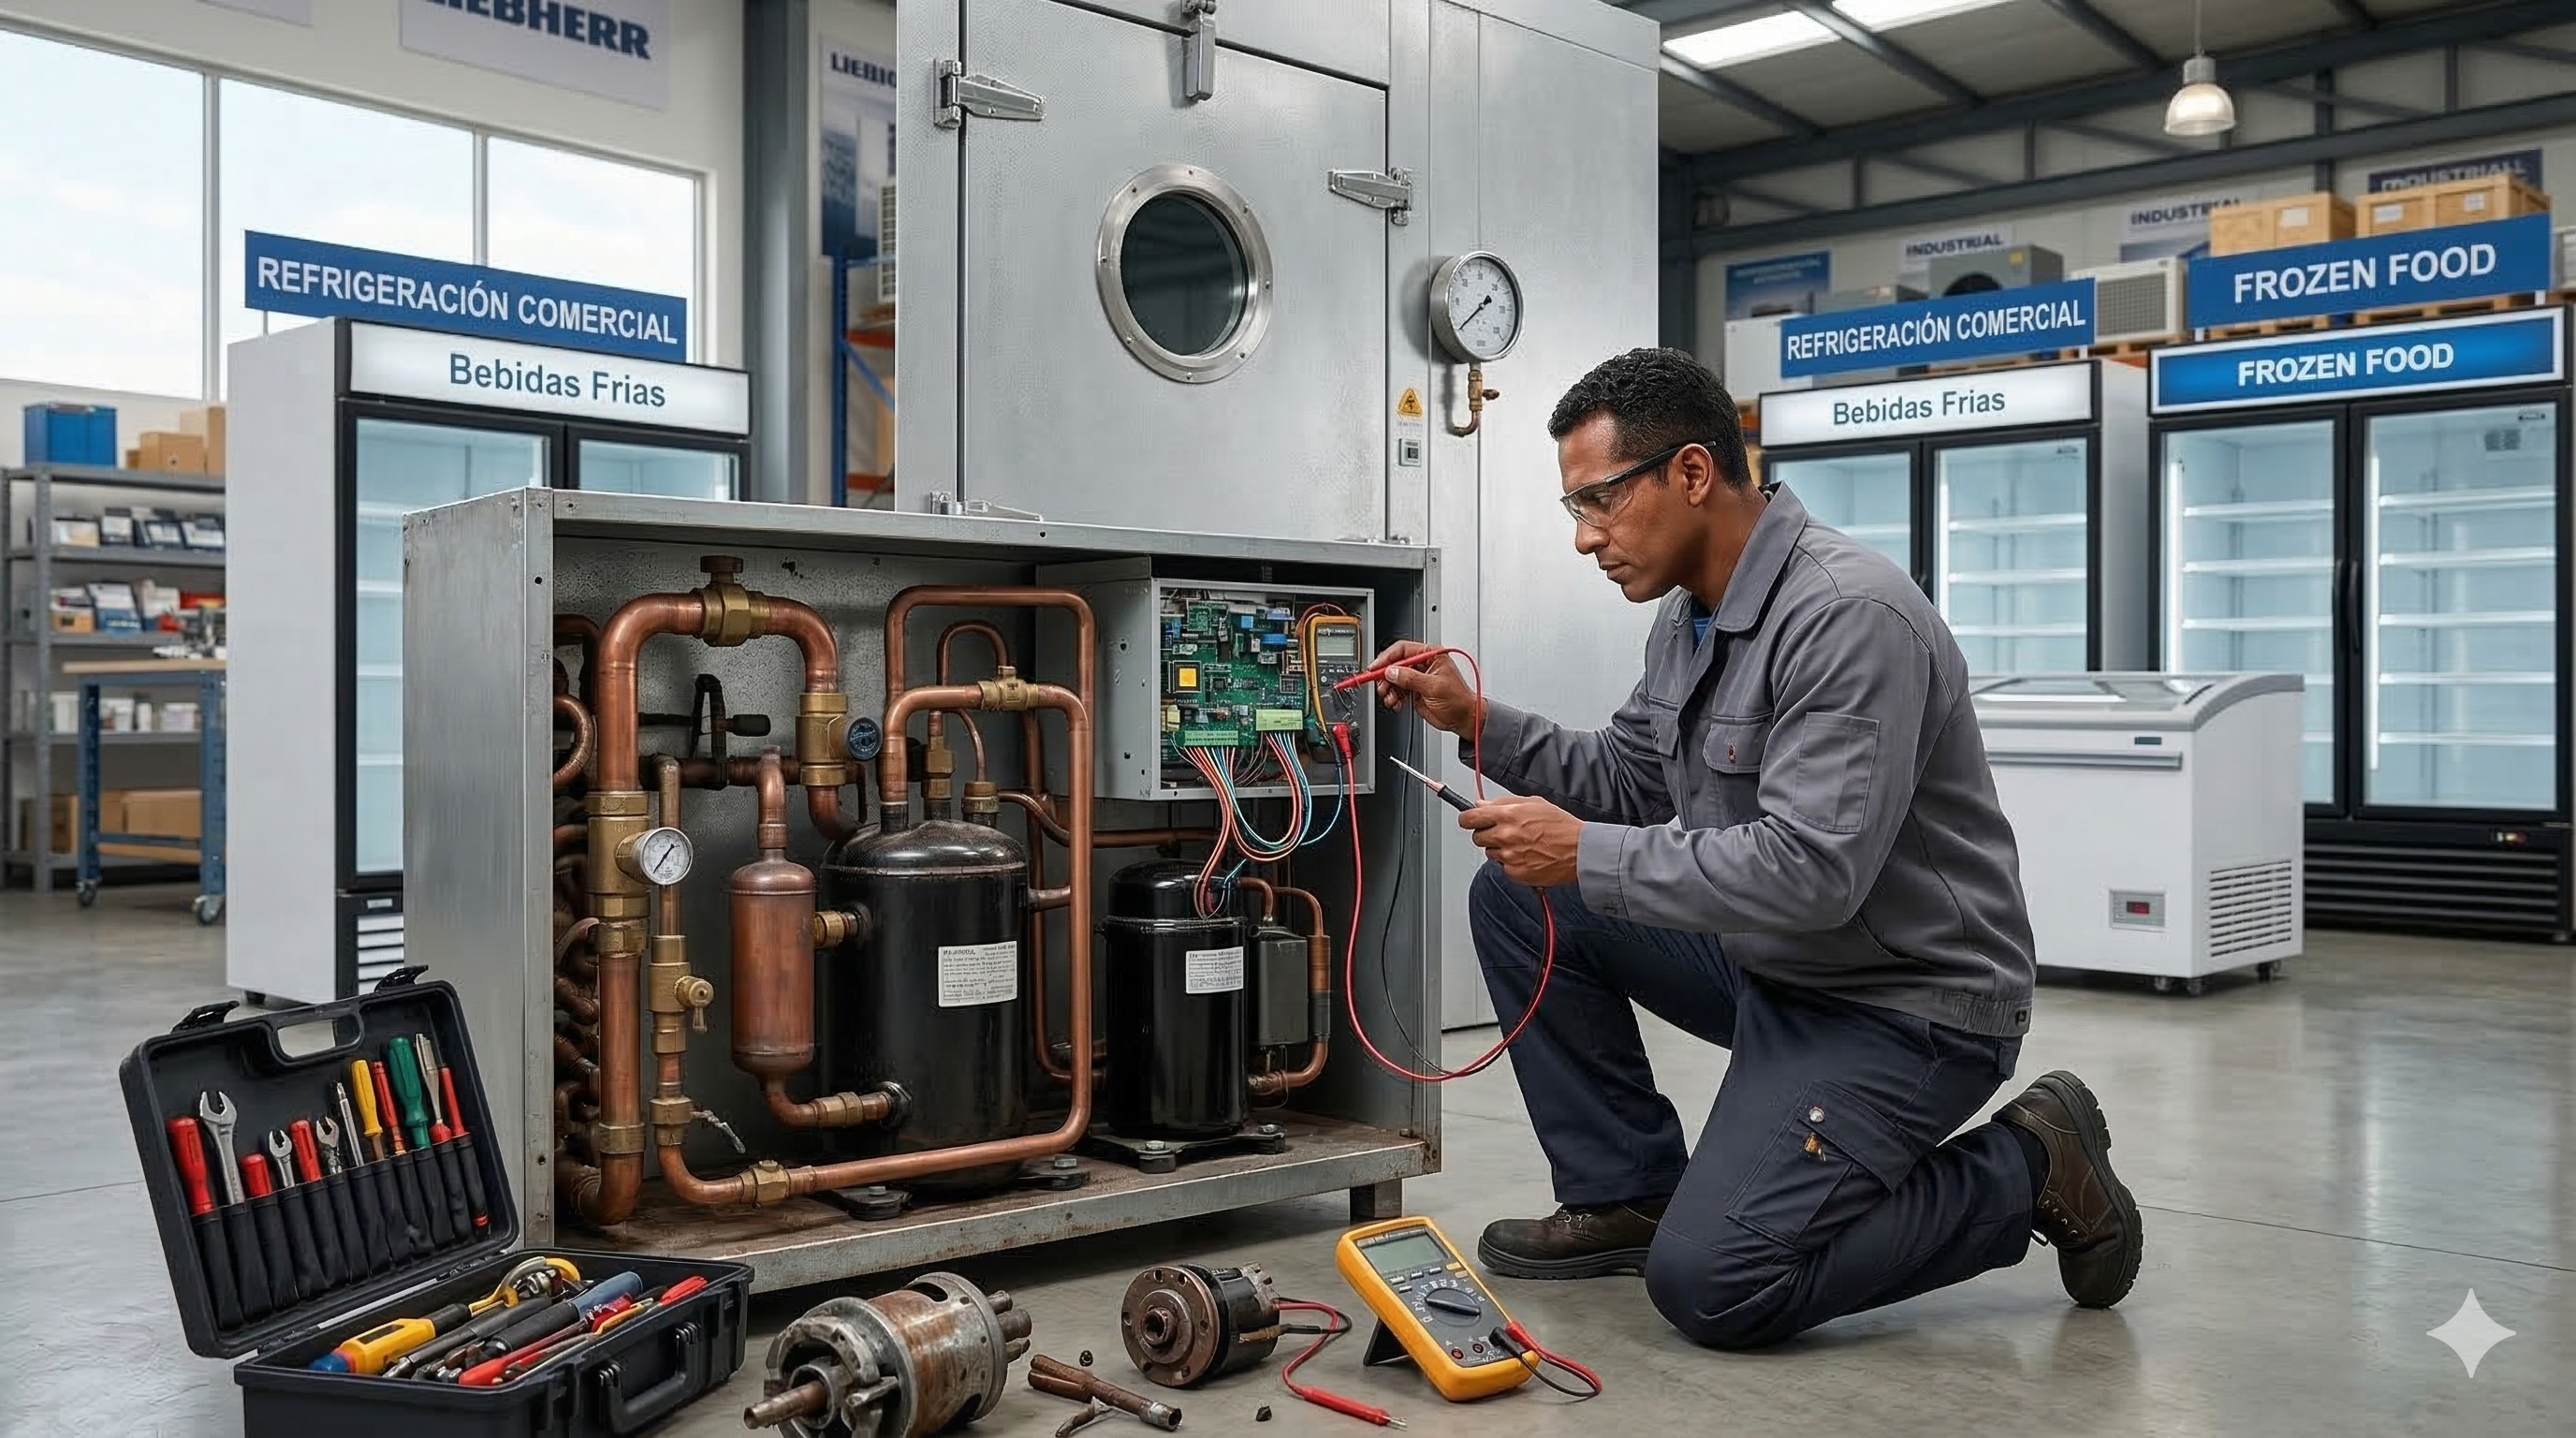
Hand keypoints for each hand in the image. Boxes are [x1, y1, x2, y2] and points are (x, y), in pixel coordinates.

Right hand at [1364, 640, 1483, 737]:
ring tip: (1391, 699)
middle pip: (1394, 664)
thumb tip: (1392, 671)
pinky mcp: (1414, 690)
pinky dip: (1393, 698)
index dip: (1387, 658)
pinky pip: (1396, 691)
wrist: (1463, 719)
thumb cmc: (1459, 700)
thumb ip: (1411, 678)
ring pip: (1393, 678)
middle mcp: (1422, 664)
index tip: (1376, 667)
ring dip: (1388, 689)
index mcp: (1431, 655)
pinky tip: (1397, 703)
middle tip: (1382, 687)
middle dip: (1385, 676)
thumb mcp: (1434, 687)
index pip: (1402, 649)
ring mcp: (1417, 678)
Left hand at [1458, 794, 1580, 888]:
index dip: (1468, 818)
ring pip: (1490, 853)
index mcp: (1508, 815)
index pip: (1470, 817)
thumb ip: (1504, 803)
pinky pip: (1502, 867)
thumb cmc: (1560, 826)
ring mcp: (1508, 856)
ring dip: (1500, 849)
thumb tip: (1482, 804)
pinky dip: (1510, 863)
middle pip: (1477, 837)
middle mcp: (1505, 835)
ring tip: (1522, 845)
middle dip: (1486, 834)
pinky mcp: (1514, 873)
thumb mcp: (1533, 803)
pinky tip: (1527, 856)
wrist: (1578, 851)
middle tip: (1503, 833)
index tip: (1469, 819)